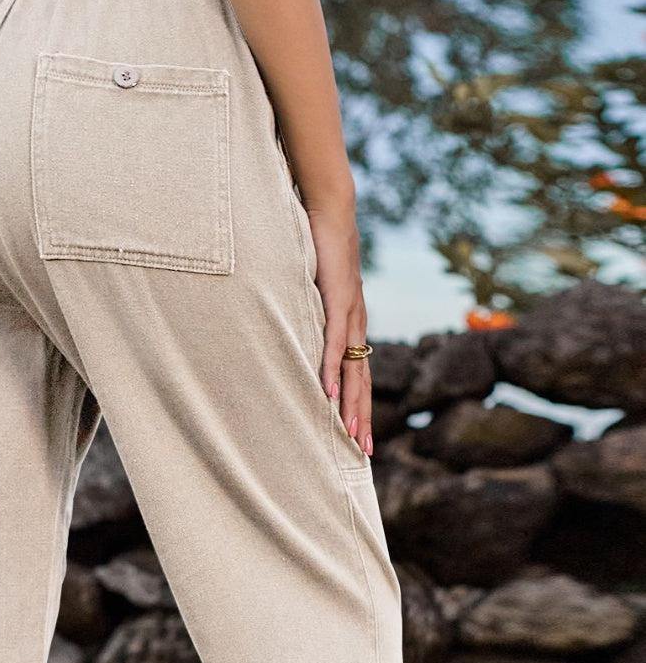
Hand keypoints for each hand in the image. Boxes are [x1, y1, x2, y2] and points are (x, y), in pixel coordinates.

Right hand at [309, 207, 371, 456]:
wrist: (330, 210)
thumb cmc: (320, 246)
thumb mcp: (315, 289)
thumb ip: (312, 312)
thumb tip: (299, 331)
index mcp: (352, 324)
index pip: (359, 374)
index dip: (360, 406)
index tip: (359, 437)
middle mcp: (357, 323)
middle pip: (363, 381)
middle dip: (363, 418)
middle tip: (363, 453)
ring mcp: (351, 313)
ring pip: (354, 369)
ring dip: (350, 404)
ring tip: (349, 434)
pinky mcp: (339, 299)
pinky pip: (334, 343)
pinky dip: (330, 370)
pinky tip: (326, 393)